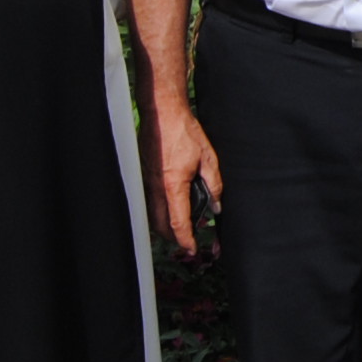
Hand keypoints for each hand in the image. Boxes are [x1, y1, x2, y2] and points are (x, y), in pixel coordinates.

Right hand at [153, 94, 223, 255]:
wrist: (162, 113)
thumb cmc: (184, 131)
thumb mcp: (208, 158)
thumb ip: (214, 185)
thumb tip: (216, 206)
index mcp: (174, 184)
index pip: (178, 222)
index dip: (185, 240)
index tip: (192, 248)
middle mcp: (157, 187)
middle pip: (161, 224)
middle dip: (174, 237)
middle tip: (188, 240)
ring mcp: (147, 181)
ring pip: (153, 214)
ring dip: (166, 225)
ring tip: (182, 226)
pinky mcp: (144, 175)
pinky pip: (149, 201)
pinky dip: (160, 211)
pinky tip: (171, 207)